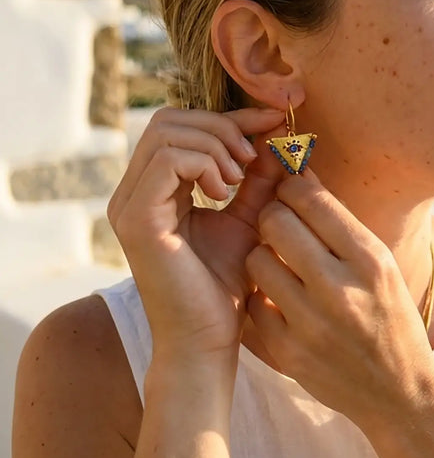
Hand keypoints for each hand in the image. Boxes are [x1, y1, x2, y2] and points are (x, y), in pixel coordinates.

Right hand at [107, 107, 286, 365]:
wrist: (208, 341)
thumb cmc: (226, 286)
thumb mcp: (249, 218)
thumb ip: (260, 178)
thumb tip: (279, 134)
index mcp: (155, 189)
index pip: (184, 125)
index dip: (233, 116)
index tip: (275, 119)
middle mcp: (134, 191)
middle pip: (171, 119)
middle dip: (223, 127)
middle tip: (251, 161)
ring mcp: (129, 204)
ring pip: (169, 132)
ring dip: (217, 147)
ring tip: (239, 183)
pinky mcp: (137, 219)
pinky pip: (170, 160)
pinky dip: (206, 165)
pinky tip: (225, 194)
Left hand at [245, 170, 433, 427]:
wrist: (398, 390)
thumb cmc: (390, 315)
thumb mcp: (380, 264)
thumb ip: (339, 223)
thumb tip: (299, 173)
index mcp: (370, 260)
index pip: (311, 199)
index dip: (292, 185)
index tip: (291, 189)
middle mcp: (340, 289)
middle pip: (275, 222)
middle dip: (273, 215)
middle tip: (279, 223)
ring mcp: (310, 324)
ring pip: (255, 259)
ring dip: (263, 255)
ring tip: (279, 263)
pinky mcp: (286, 353)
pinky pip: (251, 303)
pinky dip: (260, 297)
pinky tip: (278, 299)